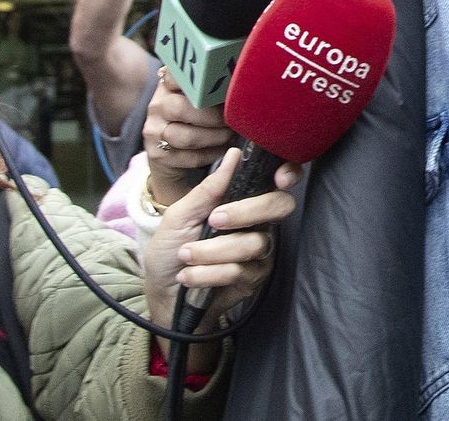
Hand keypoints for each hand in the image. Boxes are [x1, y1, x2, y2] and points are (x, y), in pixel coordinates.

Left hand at [141, 146, 301, 326]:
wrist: (160, 294)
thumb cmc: (169, 250)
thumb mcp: (179, 216)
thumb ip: (209, 189)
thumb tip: (234, 155)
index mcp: (241, 201)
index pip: (277, 182)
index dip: (289, 173)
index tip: (279, 178)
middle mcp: (257, 223)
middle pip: (279, 207)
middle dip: (246, 211)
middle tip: (214, 220)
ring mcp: (258, 252)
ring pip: (254, 243)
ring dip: (212, 251)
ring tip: (185, 255)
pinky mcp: (253, 279)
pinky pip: (240, 270)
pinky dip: (209, 272)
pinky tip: (189, 276)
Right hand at [144, 67, 234, 203]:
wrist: (169, 155)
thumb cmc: (192, 121)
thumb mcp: (196, 99)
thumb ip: (211, 88)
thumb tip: (240, 81)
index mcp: (168, 86)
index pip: (174, 75)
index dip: (195, 81)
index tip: (217, 85)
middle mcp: (157, 106)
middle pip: (180, 108)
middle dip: (213, 117)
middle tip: (230, 120)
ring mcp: (154, 131)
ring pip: (187, 137)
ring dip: (216, 138)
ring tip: (229, 135)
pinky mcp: (158, 155)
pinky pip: (191, 157)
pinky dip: (213, 154)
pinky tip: (222, 149)